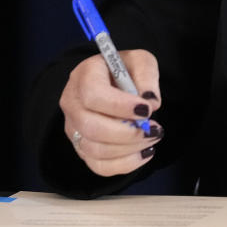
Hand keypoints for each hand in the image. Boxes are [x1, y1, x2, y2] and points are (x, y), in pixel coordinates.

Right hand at [60, 49, 163, 176]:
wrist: (113, 81)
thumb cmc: (126, 70)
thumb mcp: (141, 60)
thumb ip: (147, 76)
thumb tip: (151, 102)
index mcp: (84, 76)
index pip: (93, 95)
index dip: (120, 106)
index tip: (146, 109)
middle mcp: (72, 103)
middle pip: (91, 127)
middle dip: (127, 133)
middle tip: (154, 129)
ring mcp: (73, 128)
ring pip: (94, 149)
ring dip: (129, 149)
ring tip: (153, 137)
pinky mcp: (82, 147)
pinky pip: (98, 166)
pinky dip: (124, 164)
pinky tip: (144, 153)